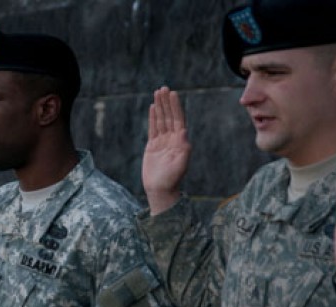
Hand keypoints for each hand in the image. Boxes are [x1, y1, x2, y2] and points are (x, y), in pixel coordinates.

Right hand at [142, 86, 190, 214]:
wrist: (160, 190)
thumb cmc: (171, 179)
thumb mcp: (180, 164)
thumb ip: (182, 147)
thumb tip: (183, 131)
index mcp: (180, 141)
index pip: (178, 119)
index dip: (175, 106)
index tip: (173, 94)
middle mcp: (172, 139)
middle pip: (169, 116)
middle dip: (167, 102)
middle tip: (164, 88)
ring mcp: (162, 142)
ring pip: (161, 120)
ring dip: (160, 106)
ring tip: (158, 93)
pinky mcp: (152, 146)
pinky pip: (153, 128)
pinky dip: (153, 118)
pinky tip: (153, 108)